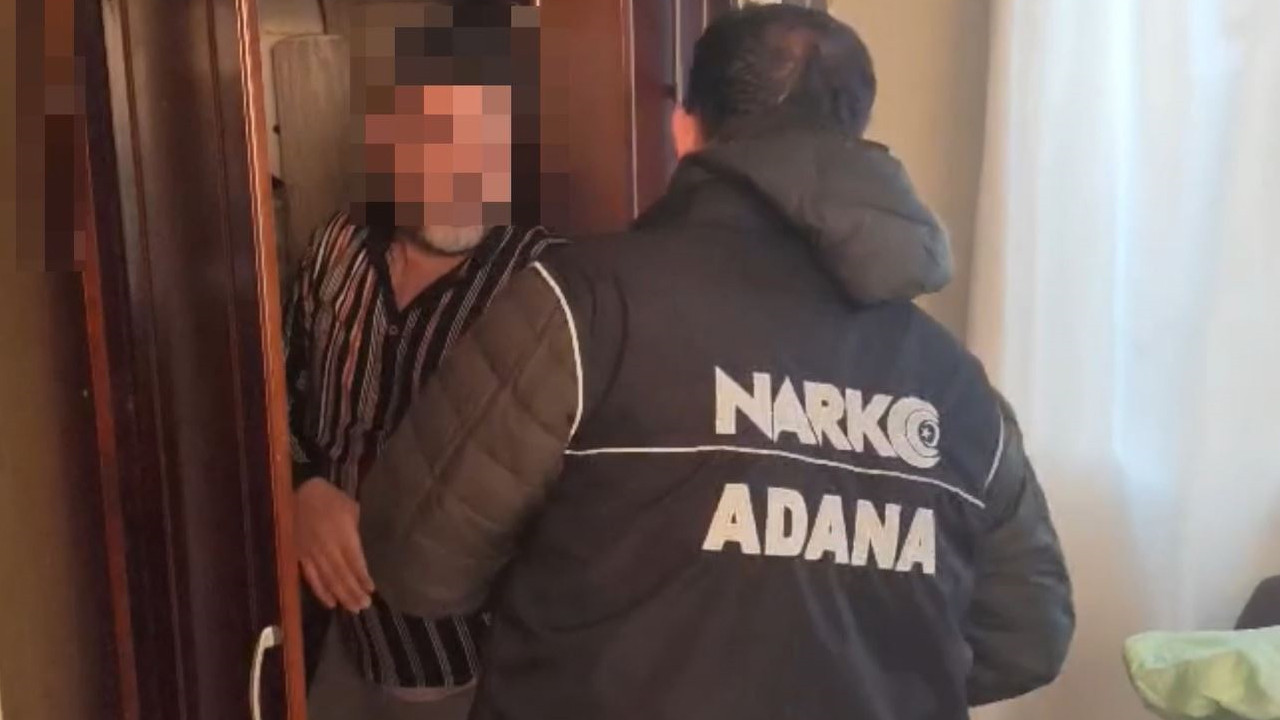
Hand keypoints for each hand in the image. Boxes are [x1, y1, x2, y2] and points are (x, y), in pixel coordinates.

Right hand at [294, 478, 374, 611]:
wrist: (299, 493)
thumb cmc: (328, 498)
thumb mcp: (350, 507)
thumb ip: (354, 530)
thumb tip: (357, 548)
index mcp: (342, 534)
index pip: (355, 562)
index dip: (362, 577)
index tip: (371, 590)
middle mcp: (328, 547)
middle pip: (342, 575)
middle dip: (354, 592)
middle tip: (363, 605)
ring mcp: (312, 554)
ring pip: (328, 579)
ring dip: (341, 595)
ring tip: (353, 608)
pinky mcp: (300, 556)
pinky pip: (311, 577)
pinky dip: (321, 591)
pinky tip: (330, 603)